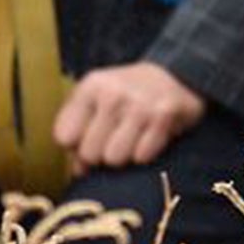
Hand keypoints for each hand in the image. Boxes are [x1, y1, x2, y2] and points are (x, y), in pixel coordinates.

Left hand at [52, 60, 205, 171]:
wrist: (178, 73)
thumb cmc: (128, 94)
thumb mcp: (97, 100)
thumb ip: (79, 132)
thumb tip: (79, 170)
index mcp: (90, 87)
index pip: (64, 136)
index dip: (76, 144)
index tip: (91, 136)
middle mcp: (112, 93)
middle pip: (89, 153)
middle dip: (101, 153)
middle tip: (116, 138)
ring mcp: (139, 104)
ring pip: (115, 159)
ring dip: (124, 155)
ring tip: (133, 138)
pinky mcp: (163, 116)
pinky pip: (142, 156)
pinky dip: (146, 153)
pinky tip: (150, 136)